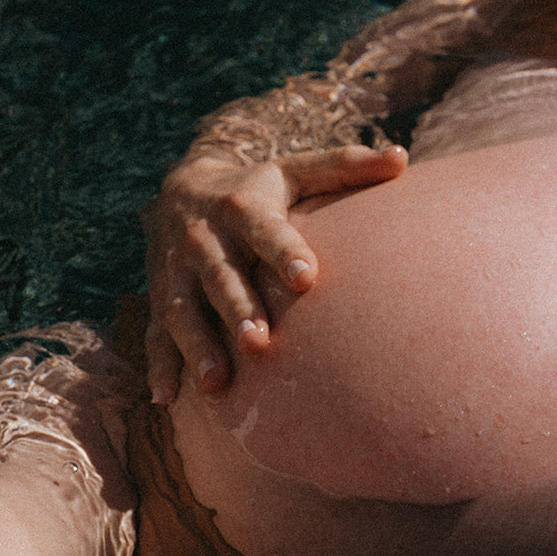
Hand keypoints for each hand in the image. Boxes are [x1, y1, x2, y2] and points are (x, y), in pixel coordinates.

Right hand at [142, 144, 407, 400]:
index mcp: (242, 206)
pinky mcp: (160, 298)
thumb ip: (345, 167)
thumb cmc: (257, 187)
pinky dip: (159, 365)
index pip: (264, 228)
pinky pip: (155, 334)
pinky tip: (167, 397)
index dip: (282, 250)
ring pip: (183, 310)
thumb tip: (401, 159)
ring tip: (217, 381)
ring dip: (197, 345)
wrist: (180, 188)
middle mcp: (205, 240)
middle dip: (236, 308)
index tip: (305, 277)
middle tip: (258, 341)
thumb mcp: (296, 170)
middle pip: (220, 276)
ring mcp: (177, 272)